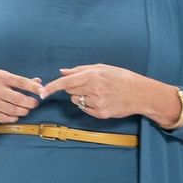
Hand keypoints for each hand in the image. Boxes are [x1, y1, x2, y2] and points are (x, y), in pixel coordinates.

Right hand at [0, 70, 42, 127]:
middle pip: (19, 99)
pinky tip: (16, 115)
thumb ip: (19, 80)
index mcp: (0, 77)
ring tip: (26, 109)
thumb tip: (38, 81)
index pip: (21, 82)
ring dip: (24, 111)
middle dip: (30, 103)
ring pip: (13, 110)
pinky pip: (4, 118)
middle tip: (34, 103)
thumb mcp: (1, 75)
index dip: (34, 88)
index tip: (43, 91)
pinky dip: (13, 118)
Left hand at [41, 64, 169, 121]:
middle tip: (87, 84)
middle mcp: (94, 90)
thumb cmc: (122, 78)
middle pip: (69, 91)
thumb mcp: (103, 68)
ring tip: (97, 92)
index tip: (42, 92)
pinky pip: (84, 109)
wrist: (140, 94)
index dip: (52, 87)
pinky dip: (88, 104)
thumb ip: (80, 70)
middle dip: (72, 87)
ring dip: (81, 96)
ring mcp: (97, 103)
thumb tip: (62, 71)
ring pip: (76, 100)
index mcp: (93, 76)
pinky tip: (102, 100)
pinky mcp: (100, 114)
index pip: (66, 82)